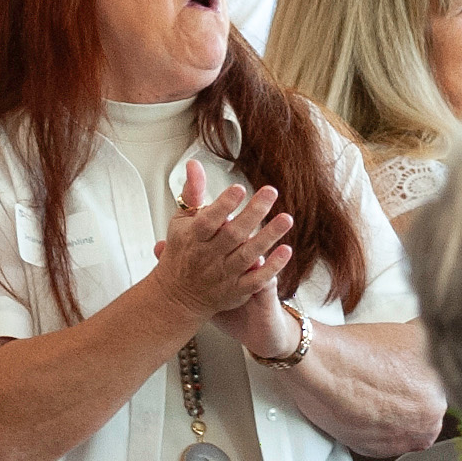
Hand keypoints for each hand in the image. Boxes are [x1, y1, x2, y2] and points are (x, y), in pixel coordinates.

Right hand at [152, 164, 290, 333]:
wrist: (175, 296)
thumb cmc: (182, 251)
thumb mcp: (182, 221)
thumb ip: (192, 193)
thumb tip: (194, 164)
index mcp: (194, 237)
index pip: (208, 220)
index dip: (223, 205)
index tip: (239, 188)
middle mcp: (208, 257)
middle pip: (233, 234)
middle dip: (253, 213)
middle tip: (271, 192)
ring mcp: (223, 275)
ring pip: (247, 256)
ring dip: (268, 237)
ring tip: (286, 218)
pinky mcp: (236, 291)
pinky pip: (256, 281)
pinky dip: (272, 267)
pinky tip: (286, 251)